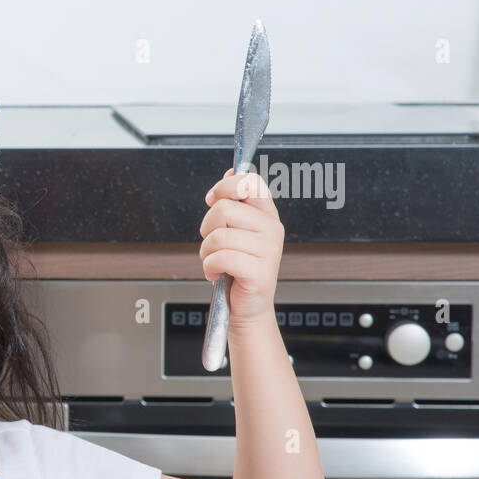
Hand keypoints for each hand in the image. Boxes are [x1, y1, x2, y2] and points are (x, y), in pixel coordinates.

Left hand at [198, 168, 283, 328]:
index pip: (249, 182)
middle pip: (223, 209)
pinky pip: (220, 258)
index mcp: (267, 215)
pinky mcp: (260, 271)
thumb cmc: (238, 268)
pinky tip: (217, 274)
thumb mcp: (236, 231)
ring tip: (216, 262)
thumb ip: (234, 202)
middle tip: (214, 245)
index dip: (224, 187)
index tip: (212, 200)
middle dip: (207, 229)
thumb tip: (230, 173)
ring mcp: (269, 250)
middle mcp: (272, 229)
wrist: (247, 306)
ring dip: (206, 253)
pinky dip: (209, 268)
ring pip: (218, 236)